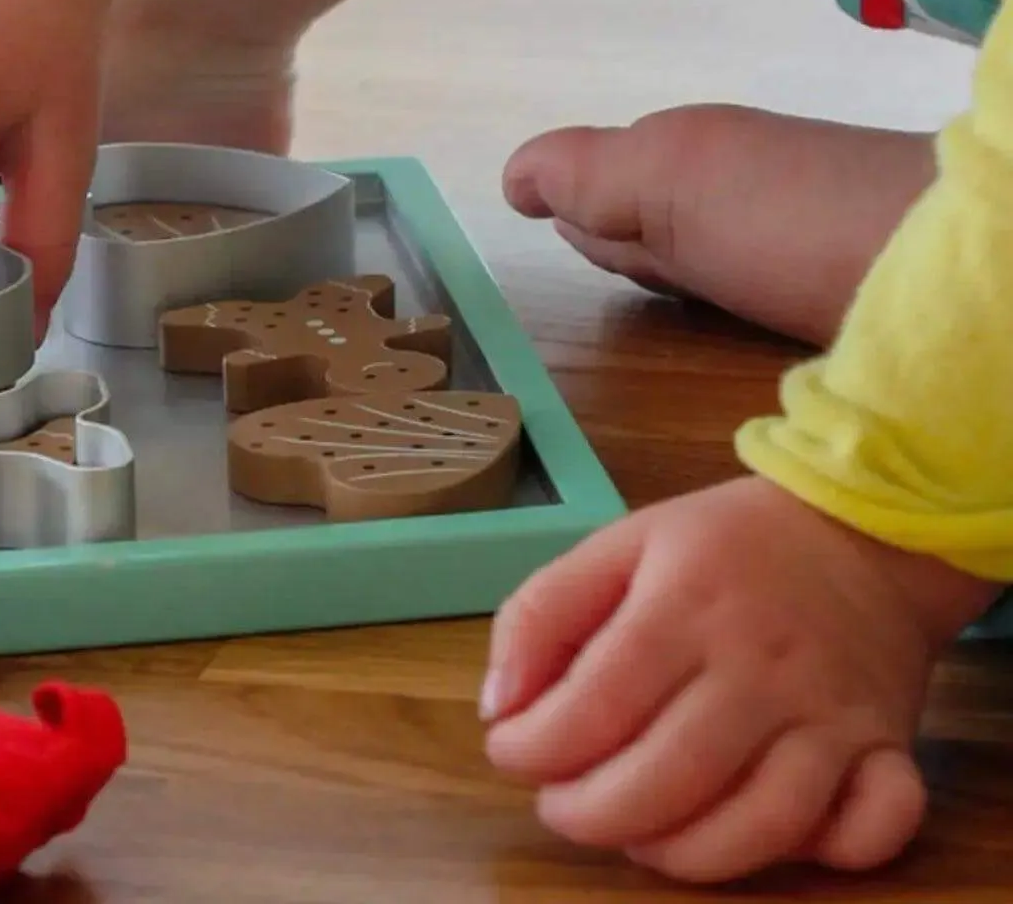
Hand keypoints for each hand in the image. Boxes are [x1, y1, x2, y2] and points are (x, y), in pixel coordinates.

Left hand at [481, 475, 996, 883]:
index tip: (507, 753)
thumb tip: (499, 706)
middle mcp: (760, 664)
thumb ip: (542, 613)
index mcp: (685, 602)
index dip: (539, 746)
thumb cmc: (722, 546)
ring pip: (764, 821)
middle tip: (561, 810)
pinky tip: (762, 843)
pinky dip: (823, 855)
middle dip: (596, 813)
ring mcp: (832, 714)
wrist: (858, 532)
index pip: (600, 701)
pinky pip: (873, 827)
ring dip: (688, 854)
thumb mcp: (618, 544)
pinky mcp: (889, 749)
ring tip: (636, 838)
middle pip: (674, 773)